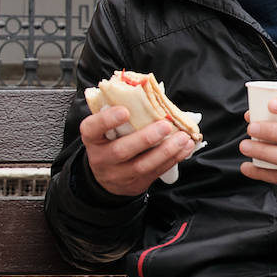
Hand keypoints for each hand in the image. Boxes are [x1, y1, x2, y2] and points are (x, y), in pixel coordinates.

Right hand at [81, 105, 196, 196]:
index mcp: (92, 138)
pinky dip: (173, 159)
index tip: (125, 111)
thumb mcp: (104, 129)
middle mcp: (102, 158)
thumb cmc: (109, 142)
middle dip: (145, 138)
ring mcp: (118, 174)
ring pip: (142, 166)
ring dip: (165, 151)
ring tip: (182, 137)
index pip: (92, 128)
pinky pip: (156, 172)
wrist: (106, 177)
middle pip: (121, 150)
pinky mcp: (136, 184)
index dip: (107, 120)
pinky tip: (184, 147)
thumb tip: (145, 91)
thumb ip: (118, 112)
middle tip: (165, 126)